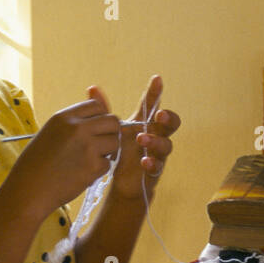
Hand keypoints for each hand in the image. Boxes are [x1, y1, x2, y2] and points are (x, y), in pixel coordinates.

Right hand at [0, 97, 120, 219]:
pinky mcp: (93, 166)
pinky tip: (82, 174)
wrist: (27, 191)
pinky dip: (99, 170)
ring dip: (107, 152)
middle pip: (112, 121)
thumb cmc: (38, 163)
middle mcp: (77, 128)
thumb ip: (76, 119)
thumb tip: (96, 90)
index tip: (94, 130)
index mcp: (64, 117)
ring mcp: (87, 146)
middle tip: (99, 146)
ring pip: (115, 142)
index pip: (97, 106)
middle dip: (110, 133)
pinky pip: (108, 163)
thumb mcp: (52, 132)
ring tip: (88, 160)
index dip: (100, 118)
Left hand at [90, 75, 180, 200]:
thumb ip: (104, 112)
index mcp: (145, 124)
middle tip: (159, 114)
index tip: (156, 78)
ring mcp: (157, 154)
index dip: (155, 92)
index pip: (152, 105)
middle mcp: (156, 137)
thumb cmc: (119, 153)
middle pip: (171, 124)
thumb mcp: (111, 131)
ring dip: (156, 141)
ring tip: (142, 138)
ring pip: (166, 145)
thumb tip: (92, 88)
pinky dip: (152, 163)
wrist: (121, 184)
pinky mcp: (154, 172)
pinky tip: (144, 162)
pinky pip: (158, 167)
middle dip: (169, 117)